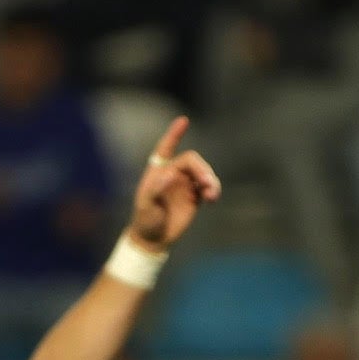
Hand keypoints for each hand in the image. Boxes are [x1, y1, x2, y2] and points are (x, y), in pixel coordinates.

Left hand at [124, 115, 221, 251]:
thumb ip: (156, 189)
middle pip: (192, 161)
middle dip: (201, 168)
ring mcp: (185, 184)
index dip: (174, 134)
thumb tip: (171, 174)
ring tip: (212, 193)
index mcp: (158, 171)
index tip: (184, 121)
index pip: (165, 148)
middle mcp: (173, 174)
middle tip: (207, 182)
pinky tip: (213, 197)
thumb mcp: (146, 205)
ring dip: (211, 180)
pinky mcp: (195, 197)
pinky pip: (208, 187)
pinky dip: (213, 190)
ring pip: (203, 173)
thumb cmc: (145, 219)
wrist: (154, 238)